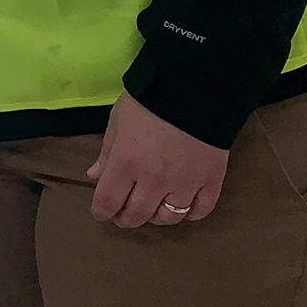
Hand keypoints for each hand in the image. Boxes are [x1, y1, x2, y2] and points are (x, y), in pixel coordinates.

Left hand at [87, 90, 229, 228]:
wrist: (195, 88)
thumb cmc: (148, 101)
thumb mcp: (118, 121)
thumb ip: (107, 153)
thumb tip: (94, 176)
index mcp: (126, 162)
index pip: (108, 202)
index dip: (101, 212)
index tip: (101, 213)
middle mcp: (154, 179)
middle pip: (137, 215)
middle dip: (126, 219)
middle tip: (124, 215)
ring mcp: (185, 183)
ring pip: (169, 218)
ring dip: (156, 218)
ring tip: (152, 209)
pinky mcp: (212, 180)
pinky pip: (201, 210)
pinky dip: (190, 215)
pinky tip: (182, 208)